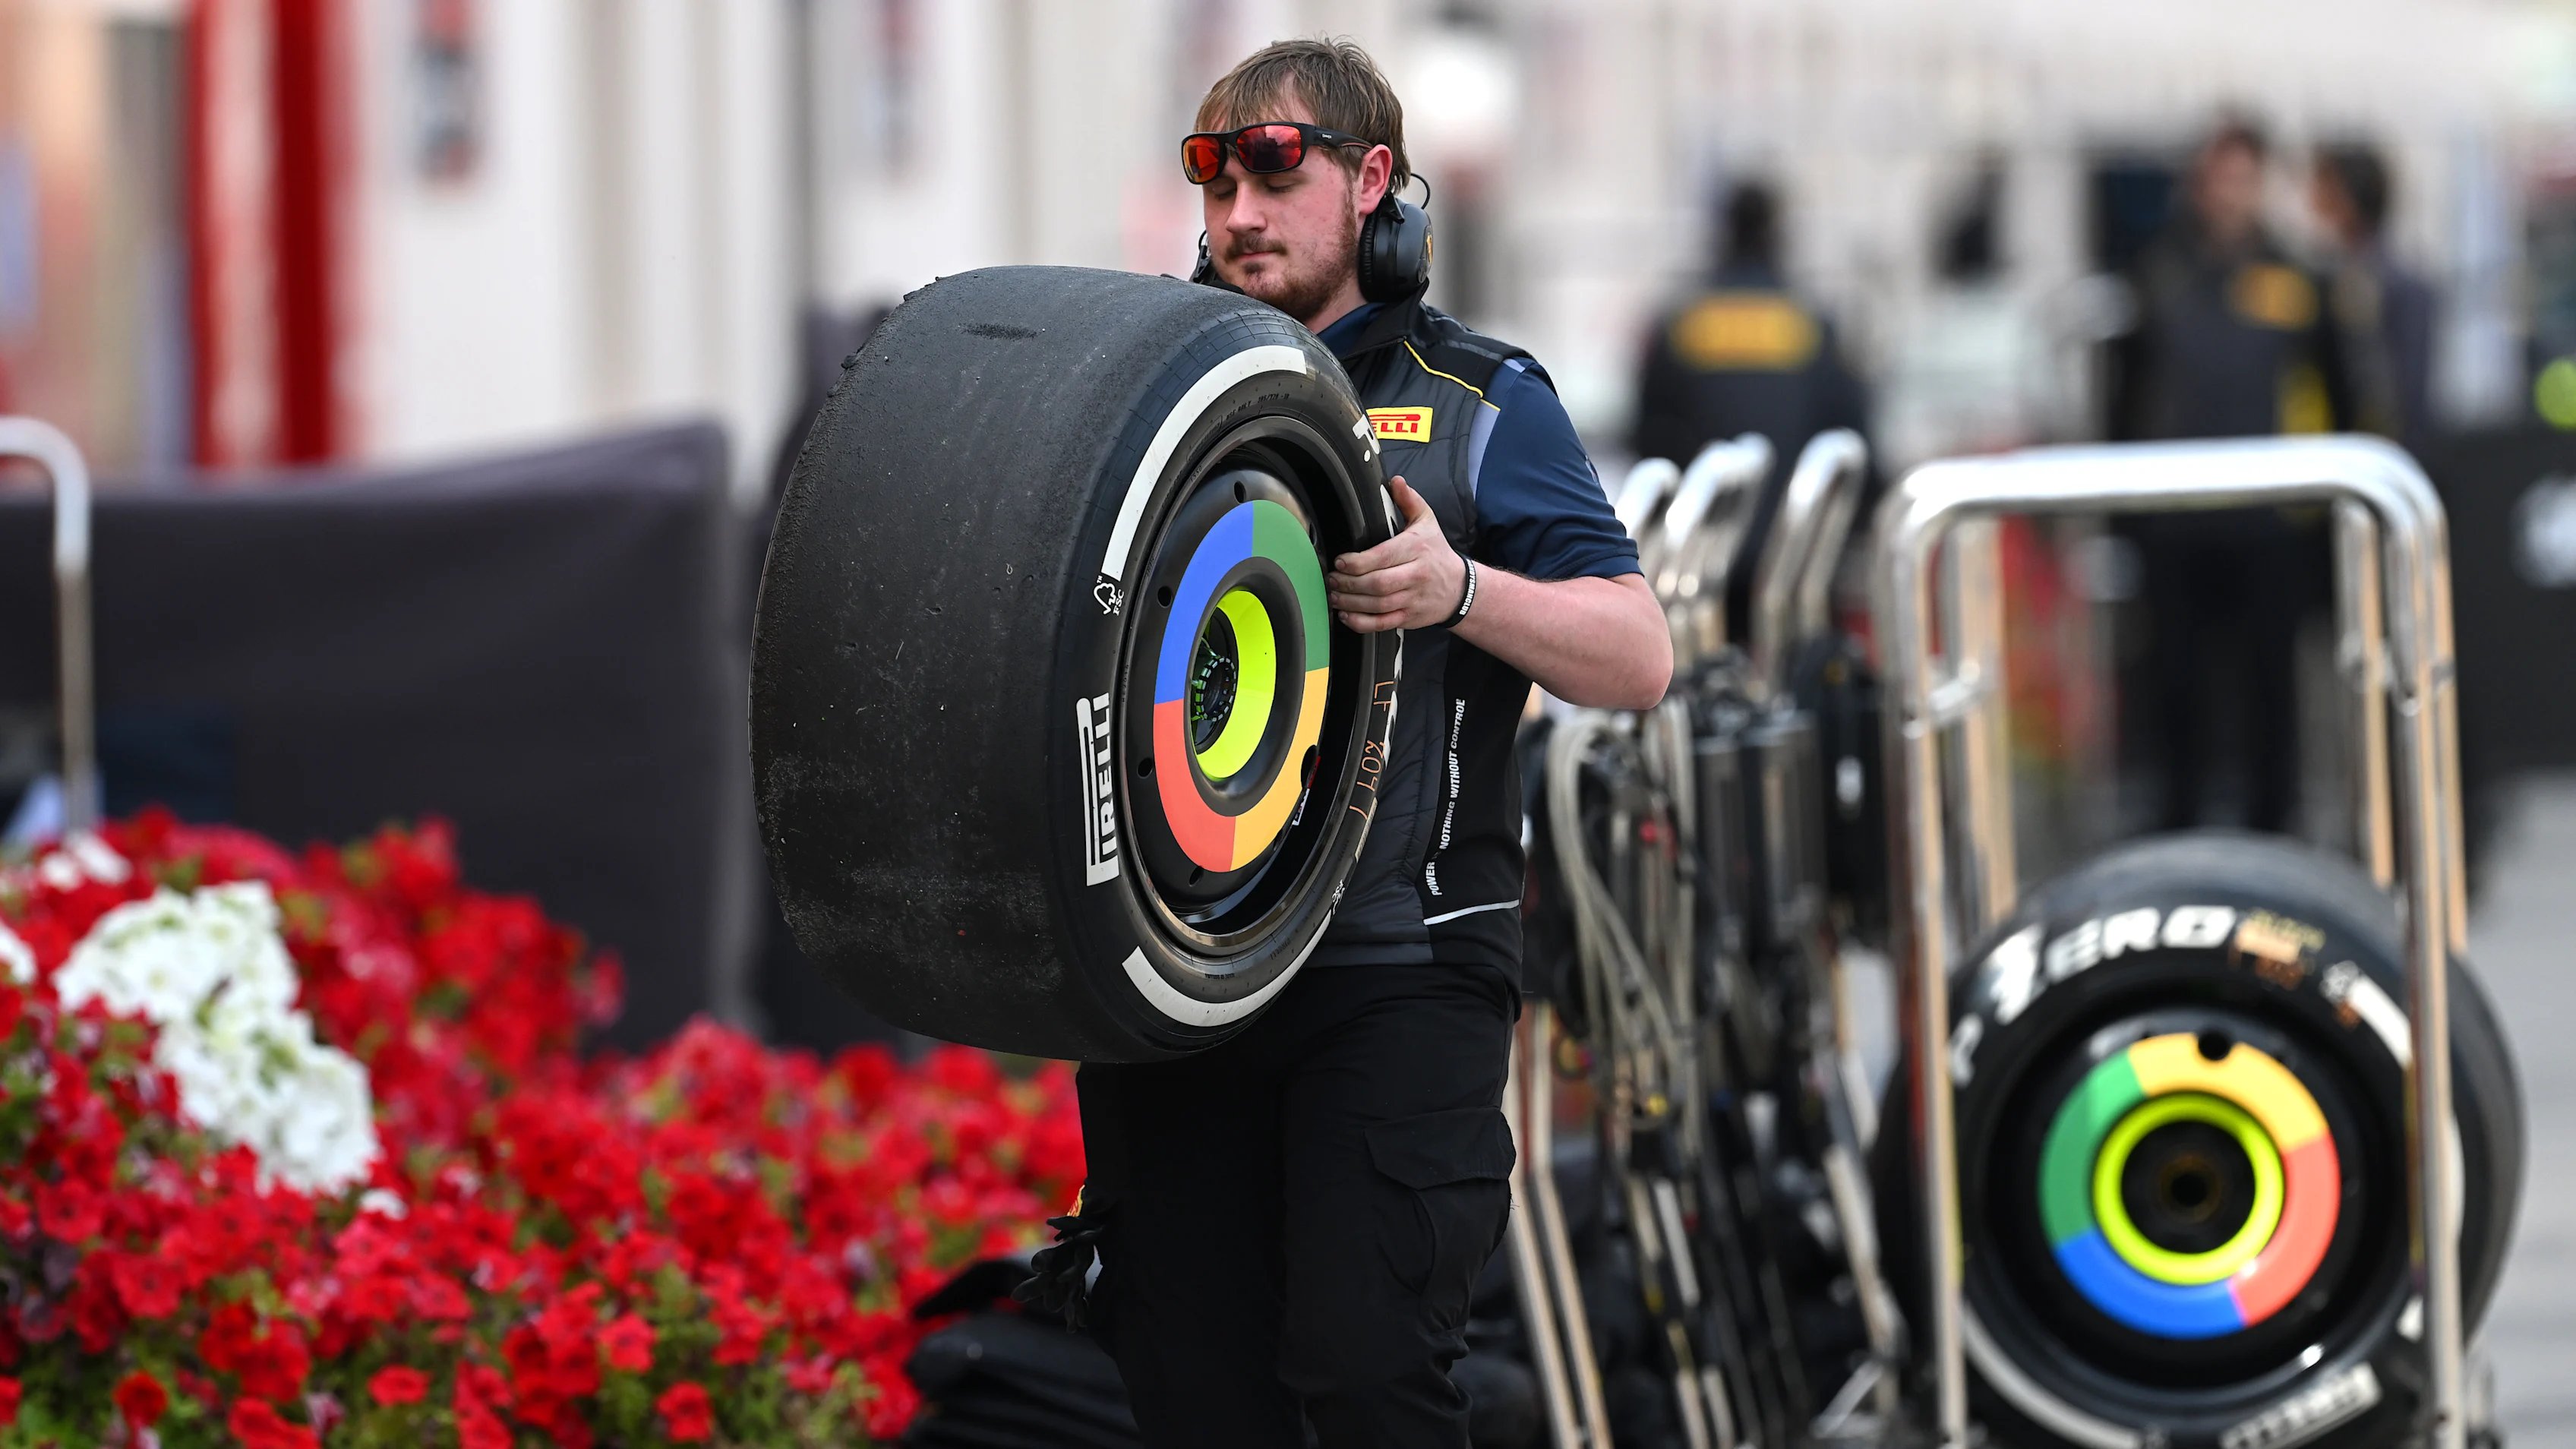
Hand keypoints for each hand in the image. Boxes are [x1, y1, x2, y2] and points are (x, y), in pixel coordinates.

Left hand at [1327, 478, 1465, 632]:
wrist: (1460, 588)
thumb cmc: (1437, 553)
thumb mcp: (1427, 522)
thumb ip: (1409, 501)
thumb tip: (1396, 482)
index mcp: (1417, 549)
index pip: (1383, 556)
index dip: (1357, 561)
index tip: (1340, 561)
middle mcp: (1416, 575)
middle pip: (1377, 583)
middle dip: (1349, 583)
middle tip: (1332, 579)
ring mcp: (1413, 599)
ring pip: (1377, 605)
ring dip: (1350, 602)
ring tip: (1334, 596)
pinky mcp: (1409, 618)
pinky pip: (1382, 624)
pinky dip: (1361, 623)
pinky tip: (1347, 615)